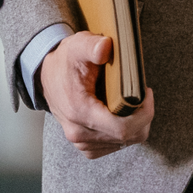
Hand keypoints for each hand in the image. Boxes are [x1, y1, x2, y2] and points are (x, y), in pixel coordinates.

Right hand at [39, 30, 155, 158]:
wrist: (46, 76)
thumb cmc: (65, 61)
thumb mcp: (77, 46)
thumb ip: (92, 45)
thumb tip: (105, 47)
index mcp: (80, 112)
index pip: (123, 128)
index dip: (143, 113)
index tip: (146, 92)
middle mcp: (79, 133)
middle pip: (127, 137)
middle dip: (142, 117)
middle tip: (141, 94)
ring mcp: (81, 143)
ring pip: (124, 143)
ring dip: (134, 124)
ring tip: (130, 101)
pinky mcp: (85, 147)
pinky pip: (114, 146)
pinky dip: (124, 131)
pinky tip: (120, 113)